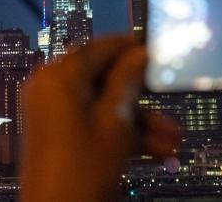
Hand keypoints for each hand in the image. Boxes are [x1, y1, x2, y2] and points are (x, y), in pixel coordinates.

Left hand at [20, 36, 179, 201]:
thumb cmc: (80, 173)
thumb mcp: (115, 122)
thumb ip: (127, 82)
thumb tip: (137, 55)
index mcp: (59, 76)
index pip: (99, 47)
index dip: (130, 48)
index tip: (152, 49)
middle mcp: (50, 88)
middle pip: (103, 80)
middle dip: (141, 98)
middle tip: (168, 103)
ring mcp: (50, 112)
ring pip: (102, 105)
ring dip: (137, 122)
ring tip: (171, 142)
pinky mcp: (55, 134)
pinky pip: (91, 123)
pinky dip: (119, 134)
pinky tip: (154, 151)